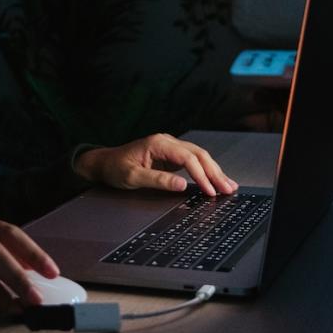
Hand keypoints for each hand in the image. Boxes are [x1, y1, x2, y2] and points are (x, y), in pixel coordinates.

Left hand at [74, 133, 238, 196]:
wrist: (104, 163)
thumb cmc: (115, 168)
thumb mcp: (133, 177)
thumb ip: (158, 181)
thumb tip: (182, 185)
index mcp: (159, 143)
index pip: (187, 157)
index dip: (201, 174)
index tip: (209, 190)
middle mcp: (167, 142)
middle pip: (199, 154)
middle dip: (215, 172)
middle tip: (228, 189)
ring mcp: (171, 148)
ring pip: (199, 157)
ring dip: (214, 172)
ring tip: (228, 186)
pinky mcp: (172, 157)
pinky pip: (194, 162)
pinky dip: (206, 172)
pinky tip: (215, 181)